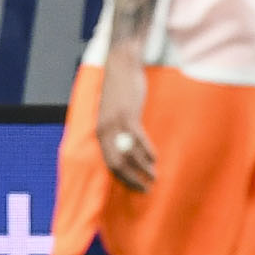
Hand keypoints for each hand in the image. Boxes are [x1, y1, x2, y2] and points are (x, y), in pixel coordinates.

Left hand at [94, 50, 156, 191]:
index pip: (109, 164)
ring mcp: (116, 125)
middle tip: (145, 189)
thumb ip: (117, 131)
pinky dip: (147, 152)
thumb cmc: (120, 90)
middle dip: (132, 179)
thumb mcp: (113, 114)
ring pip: (129, 155)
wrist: (121, 66)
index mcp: (100, 133)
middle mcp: (104, 131)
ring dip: (143, 168)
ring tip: (153, 176)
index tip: (136, 187)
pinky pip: (138, 140)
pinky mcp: (128, 116)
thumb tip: (128, 151)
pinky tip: (155, 159)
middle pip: (117, 164)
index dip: (123, 178)